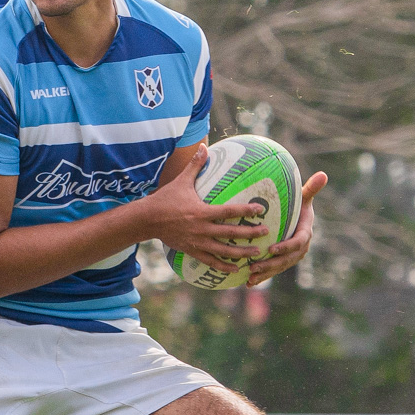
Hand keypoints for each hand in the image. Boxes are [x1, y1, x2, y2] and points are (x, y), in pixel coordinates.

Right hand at [149, 148, 269, 272]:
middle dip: (250, 233)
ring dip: (241, 253)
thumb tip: (203, 146)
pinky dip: (223, 266)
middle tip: (266, 233)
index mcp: (202, 212)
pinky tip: (236, 268)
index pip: (229, 211)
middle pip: (231, 233)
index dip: (246, 210)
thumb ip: (195, 165)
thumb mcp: (181, 181)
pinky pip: (210, 261)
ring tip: (257, 253)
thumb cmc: (166, 198)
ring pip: (224, 251)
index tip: (261, 209)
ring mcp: (197, 242)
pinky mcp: (192, 251)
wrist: (147, 220)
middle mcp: (202, 229)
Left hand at [248, 171, 328, 286]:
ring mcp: (291, 257)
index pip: (297, 242)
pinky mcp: (283, 262)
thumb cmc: (298, 204)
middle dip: (271, 264)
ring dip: (264, 274)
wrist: (297, 218)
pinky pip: (273, 271)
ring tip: (249, 276)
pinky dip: (261, 278)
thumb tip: (324, 174)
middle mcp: (300, 248)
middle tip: (254, 265)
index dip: (286, 247)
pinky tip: (248, 284)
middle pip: (286, 260)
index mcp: (305, 233)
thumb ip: (311, 189)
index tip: (272, 248)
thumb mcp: (304, 197)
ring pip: (278, 268)